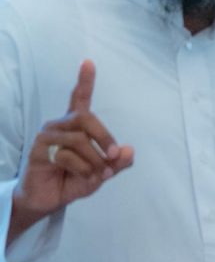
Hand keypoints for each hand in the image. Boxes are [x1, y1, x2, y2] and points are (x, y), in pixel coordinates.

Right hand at [14, 63, 133, 219]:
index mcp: (75, 126)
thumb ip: (116, 163)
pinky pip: (66, 154)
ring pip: (78, 139)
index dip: (84, 80)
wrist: (48, 199)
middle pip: (86, 118)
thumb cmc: (73, 180)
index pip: (79, 98)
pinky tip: (82, 176)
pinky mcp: (38, 149)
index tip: (88, 62)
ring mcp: (47, 136)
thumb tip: (129, 151)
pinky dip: (82, 168)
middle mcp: (59, 125)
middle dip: (105, 138)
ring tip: (98, 173)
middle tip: (114, 156)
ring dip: (94, 159)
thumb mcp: (101, 173)